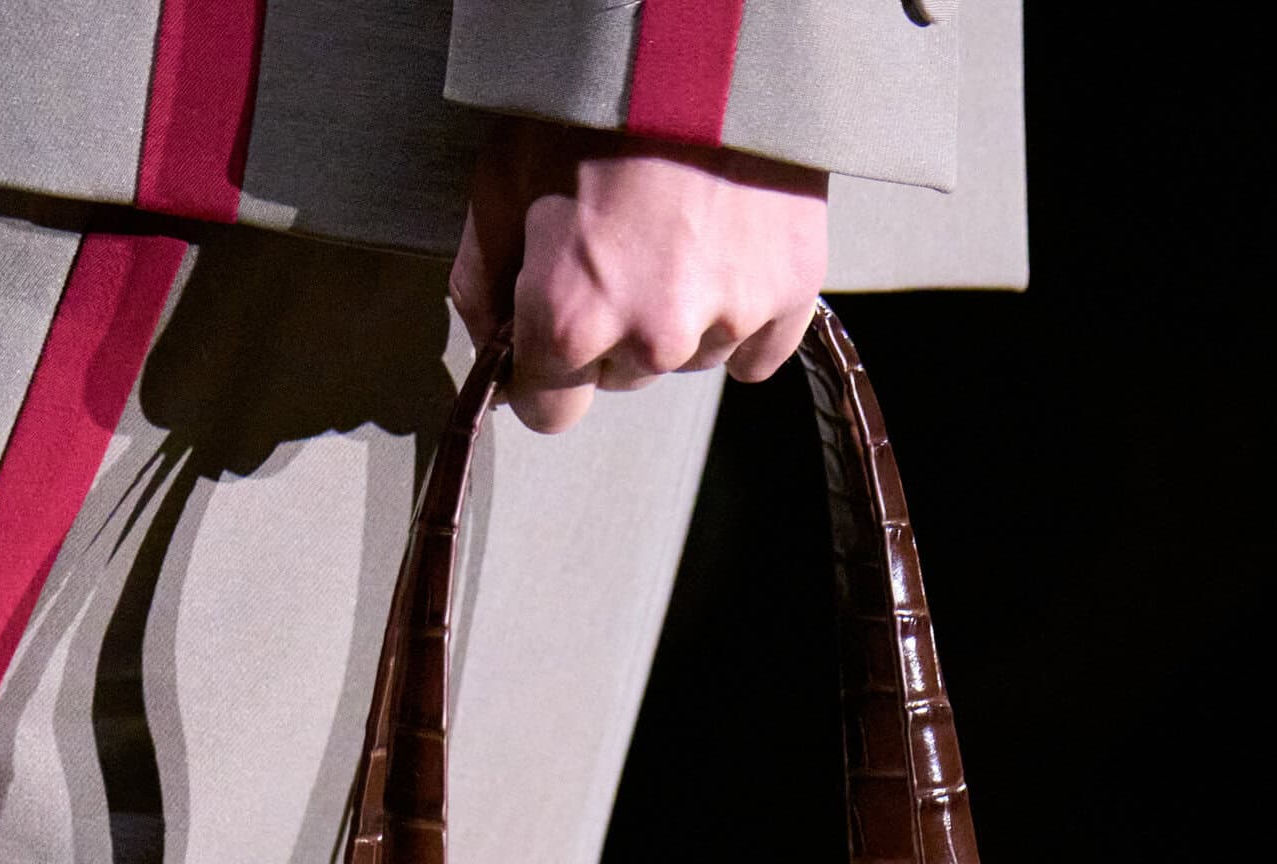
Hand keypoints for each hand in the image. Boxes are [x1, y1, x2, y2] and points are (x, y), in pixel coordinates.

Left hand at [451, 120, 827, 433]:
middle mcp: (653, 336)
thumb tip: (493, 343)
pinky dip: (740, 315)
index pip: (549, 412)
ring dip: (678, 315)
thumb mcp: (502, 179)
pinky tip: (723, 253)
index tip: (547, 344)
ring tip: (674, 225)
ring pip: (688, 358)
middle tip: (617, 238)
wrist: (700, 33)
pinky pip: (755, 349)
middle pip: (621, 378)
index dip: (541, 376)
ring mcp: (728, 317)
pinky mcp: (789, 292)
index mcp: (572, 317)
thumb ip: (487, 282)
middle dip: (612, 329)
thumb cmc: (591, 97)